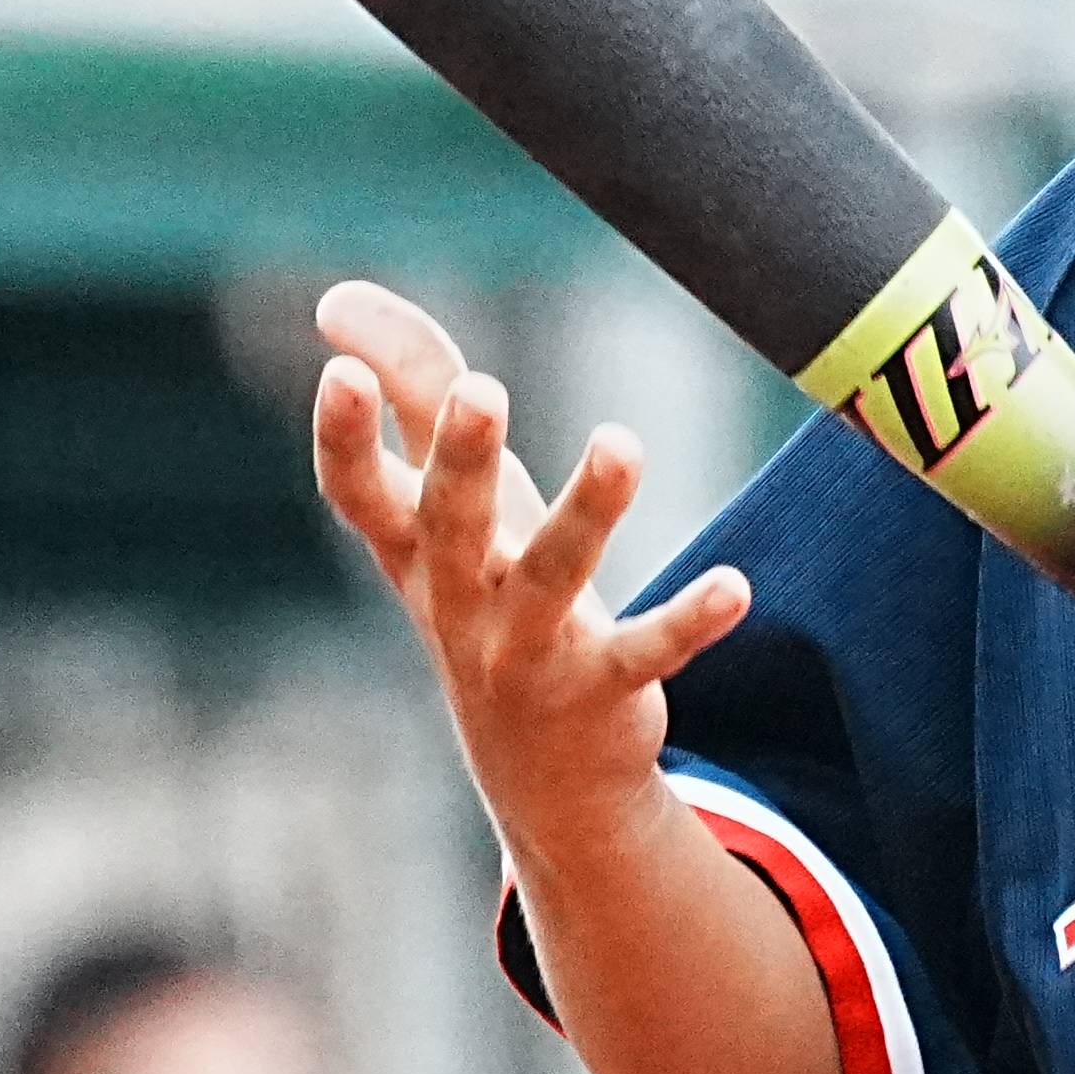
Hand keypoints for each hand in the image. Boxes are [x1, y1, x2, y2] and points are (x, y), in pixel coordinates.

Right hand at [308, 282, 751, 857]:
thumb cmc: (486, 591)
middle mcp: (461, 600)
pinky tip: (737, 586)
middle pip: (451, 526)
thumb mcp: (445, 499)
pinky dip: (688, 621)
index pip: (361, 496)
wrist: (538, 773)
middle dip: (462, 461)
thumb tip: (337, 300)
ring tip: (621, 443)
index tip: (339, 372)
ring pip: (552, 576)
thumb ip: (407, 389)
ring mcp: (529, 650)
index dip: (344, 440)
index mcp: (415, 553)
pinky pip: (645, 652)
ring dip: (587, 512)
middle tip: (481, 390)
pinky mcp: (603, 690)